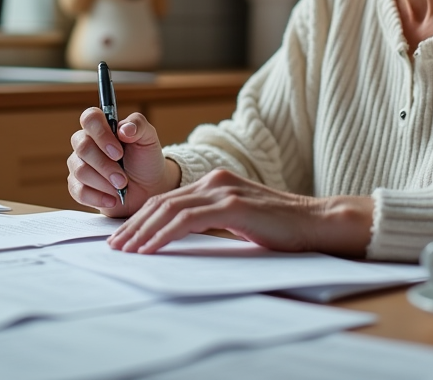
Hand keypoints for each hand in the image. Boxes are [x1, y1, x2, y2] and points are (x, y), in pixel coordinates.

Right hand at [67, 108, 180, 215]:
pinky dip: (97, 197)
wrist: (149, 188)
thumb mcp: (148, 138)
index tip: (118, 152)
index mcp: (102, 127)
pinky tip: (113, 199)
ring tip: (121, 187)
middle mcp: (86, 144)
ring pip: (80, 171)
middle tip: (123, 178)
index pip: (89, 118)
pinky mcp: (78, 187)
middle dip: (105, 165)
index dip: (101, 133)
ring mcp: (79, 165)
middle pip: (82, 147)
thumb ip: (138, 125)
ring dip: (104, 182)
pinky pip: (78, 191)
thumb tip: (124, 128)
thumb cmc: (145, 160)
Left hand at [107, 168, 374, 256]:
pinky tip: (150, 249)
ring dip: (142, 232)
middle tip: (115, 246)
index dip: (142, 218)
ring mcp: (224, 191)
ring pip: (169, 209)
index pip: (168, 199)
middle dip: (134, 225)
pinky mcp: (232, 206)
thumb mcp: (240, 221)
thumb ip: (212, 221)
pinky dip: (164, 235)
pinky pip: (187, 220)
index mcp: (216, 182)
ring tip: (125, 251)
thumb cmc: (282, 228)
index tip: (124, 237)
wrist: (318, 223)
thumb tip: (181, 238)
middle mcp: (215, 180)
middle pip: (162, 201)